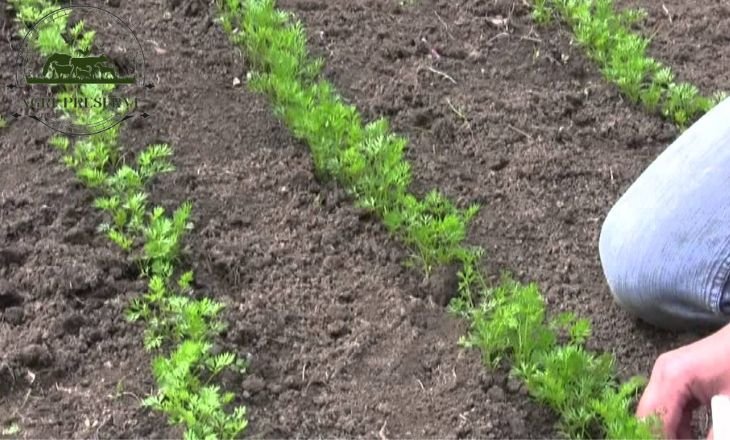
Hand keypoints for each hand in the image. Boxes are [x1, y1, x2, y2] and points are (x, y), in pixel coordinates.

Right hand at [637, 324, 729, 438]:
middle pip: (648, 414)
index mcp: (673, 377)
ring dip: (669, 431)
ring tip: (686, 439)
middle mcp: (662, 372)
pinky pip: (667, 404)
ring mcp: (666, 372)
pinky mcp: (674, 375)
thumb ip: (716, 433)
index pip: (653, 418)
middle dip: (659, 433)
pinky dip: (677, 422)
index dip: (656, 437)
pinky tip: (690, 434)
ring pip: (656, 411)